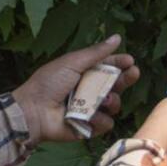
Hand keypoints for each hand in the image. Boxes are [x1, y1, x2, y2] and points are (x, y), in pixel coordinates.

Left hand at [11, 35, 140, 144]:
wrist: (33, 110)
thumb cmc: (49, 83)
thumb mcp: (72, 62)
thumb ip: (96, 53)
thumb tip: (117, 37)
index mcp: (85, 73)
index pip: (109, 66)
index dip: (120, 63)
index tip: (129, 60)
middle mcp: (90, 91)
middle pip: (116, 84)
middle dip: (126, 79)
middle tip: (132, 73)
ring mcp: (91, 110)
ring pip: (115, 104)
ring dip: (112, 100)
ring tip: (104, 100)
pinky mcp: (90, 127)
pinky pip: (106, 123)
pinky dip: (99, 119)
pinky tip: (89, 116)